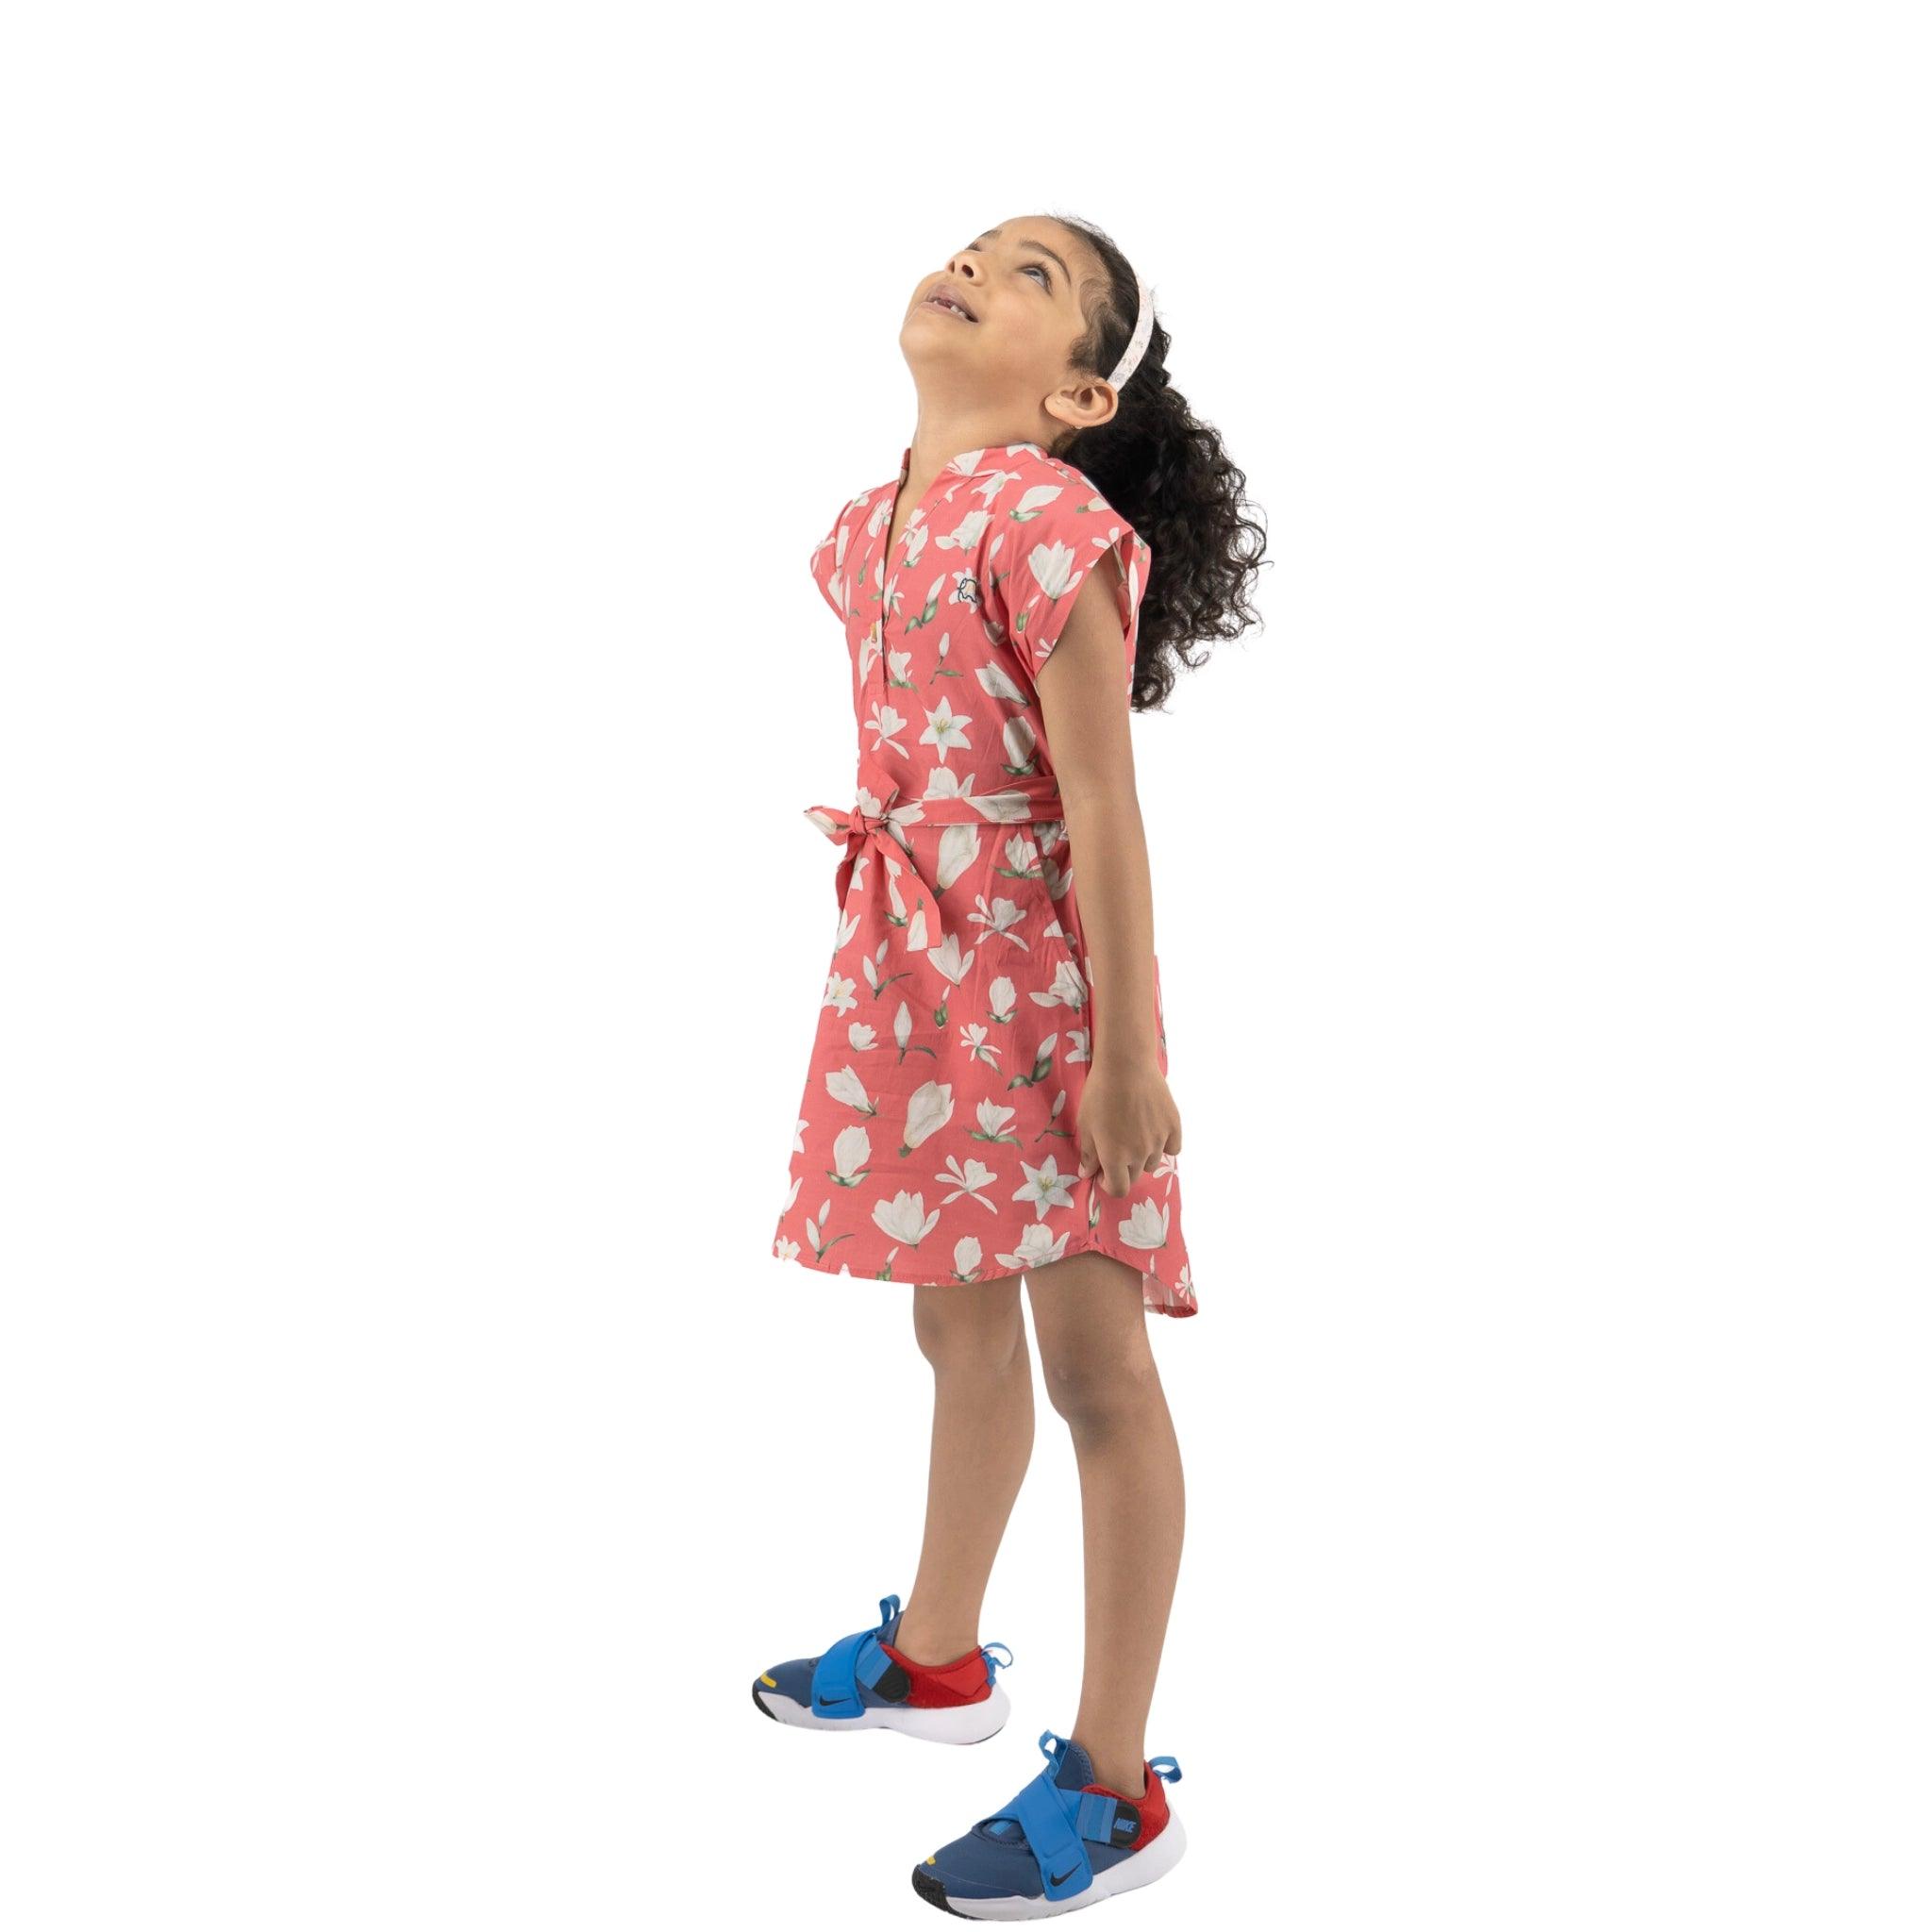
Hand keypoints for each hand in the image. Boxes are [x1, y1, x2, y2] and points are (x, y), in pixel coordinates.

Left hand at [1076, 1063, 1182, 1197]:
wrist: (1126, 1065)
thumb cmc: (1099, 1093)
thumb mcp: (1085, 1124)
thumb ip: (1088, 1153)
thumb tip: (1087, 1173)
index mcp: (1115, 1157)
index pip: (1118, 1189)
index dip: (1108, 1184)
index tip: (1102, 1172)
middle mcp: (1139, 1154)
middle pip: (1134, 1177)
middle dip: (1123, 1170)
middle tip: (1115, 1149)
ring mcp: (1159, 1141)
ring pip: (1152, 1162)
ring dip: (1142, 1157)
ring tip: (1133, 1135)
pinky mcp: (1174, 1126)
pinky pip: (1172, 1148)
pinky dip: (1164, 1145)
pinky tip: (1154, 1131)